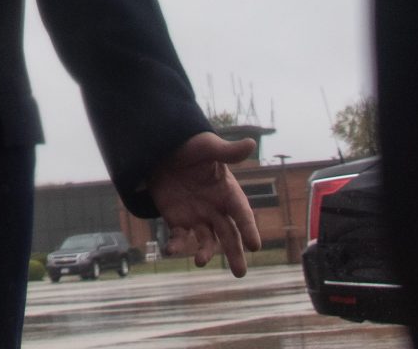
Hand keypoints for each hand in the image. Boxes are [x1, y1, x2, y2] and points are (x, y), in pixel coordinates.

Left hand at [147, 131, 261, 275]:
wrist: (162, 150)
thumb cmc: (189, 146)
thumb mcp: (207, 147)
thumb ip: (227, 151)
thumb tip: (252, 144)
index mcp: (227, 192)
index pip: (242, 213)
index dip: (249, 228)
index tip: (255, 245)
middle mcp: (215, 208)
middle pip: (229, 234)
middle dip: (235, 253)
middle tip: (240, 273)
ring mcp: (197, 216)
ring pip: (207, 240)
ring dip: (205, 252)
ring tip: (201, 261)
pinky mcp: (178, 220)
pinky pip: (180, 237)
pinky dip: (177, 246)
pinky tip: (171, 251)